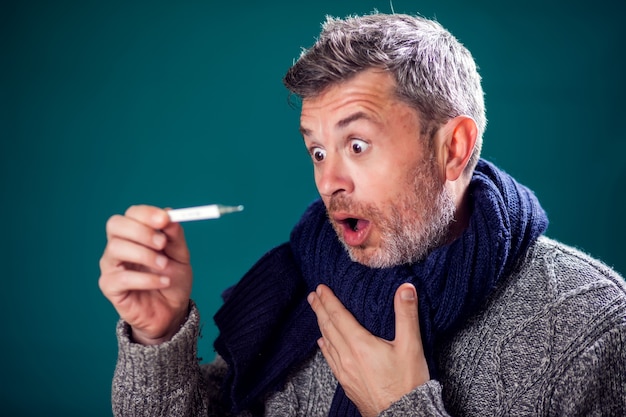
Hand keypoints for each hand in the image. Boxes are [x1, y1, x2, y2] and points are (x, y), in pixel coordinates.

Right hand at [99, 205, 192, 344]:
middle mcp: (119, 246)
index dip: (146, 214)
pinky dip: (146, 279)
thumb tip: (170, 215)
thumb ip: (175, 236)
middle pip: (116, 225)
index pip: (131, 214)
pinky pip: (122, 277)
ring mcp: (111, 265)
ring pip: (116, 248)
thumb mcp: (180, 255)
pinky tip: (162, 282)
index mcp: (135, 234)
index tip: (165, 219)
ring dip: (145, 255)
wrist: (172, 310)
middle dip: (141, 230)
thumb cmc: (172, 279)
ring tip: (164, 266)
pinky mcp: (110, 286)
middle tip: (162, 243)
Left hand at [307, 283, 428, 416]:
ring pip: (327, 342)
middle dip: (319, 309)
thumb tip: (406, 288)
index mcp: (359, 344)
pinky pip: (330, 359)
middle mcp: (347, 357)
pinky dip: (325, 346)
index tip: (320, 288)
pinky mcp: (347, 383)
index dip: (328, 300)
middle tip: (312, 296)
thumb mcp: (411, 346)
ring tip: (316, 313)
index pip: (337, 315)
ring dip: (320, 325)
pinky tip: (323, 343)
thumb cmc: (408, 383)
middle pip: (328, 327)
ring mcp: (344, 372)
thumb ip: (407, 315)